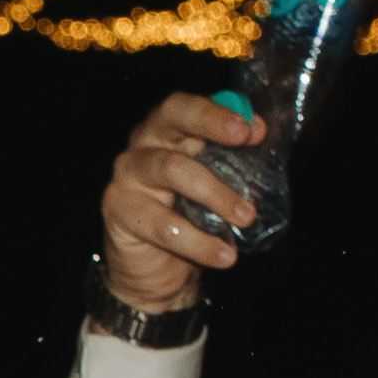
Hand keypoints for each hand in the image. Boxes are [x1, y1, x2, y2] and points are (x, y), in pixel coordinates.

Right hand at [97, 93, 268, 318]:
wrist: (156, 271)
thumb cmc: (189, 219)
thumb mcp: (217, 185)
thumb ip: (235, 158)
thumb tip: (259, 132)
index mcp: (168, 131)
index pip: (187, 106)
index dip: (217, 111)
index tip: (252, 128)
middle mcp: (143, 145)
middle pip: (171, 118)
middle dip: (210, 124)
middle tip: (244, 139)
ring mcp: (127, 177)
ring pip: (172, 169)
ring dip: (215, 193)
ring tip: (246, 217)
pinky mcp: (119, 212)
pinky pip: (162, 225)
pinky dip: (199, 242)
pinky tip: (225, 254)